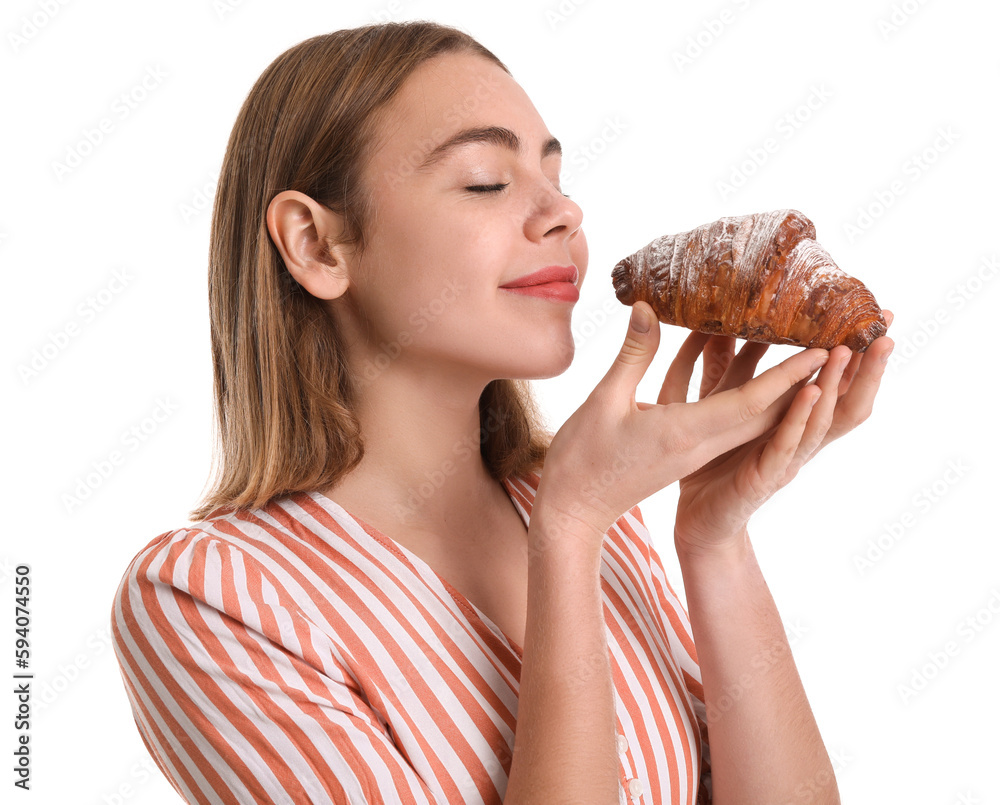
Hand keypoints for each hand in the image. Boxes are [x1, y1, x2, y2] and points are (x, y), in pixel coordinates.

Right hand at [533, 302, 832, 555]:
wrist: (574, 512)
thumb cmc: (583, 461)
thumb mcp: (604, 401)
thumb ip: (634, 354)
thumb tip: (648, 307)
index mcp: (686, 434)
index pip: (752, 402)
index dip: (789, 375)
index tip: (821, 350)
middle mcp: (700, 444)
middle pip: (763, 411)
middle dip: (798, 380)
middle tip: (824, 343)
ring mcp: (693, 450)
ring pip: (745, 414)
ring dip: (768, 381)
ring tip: (784, 338)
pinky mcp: (682, 450)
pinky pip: (717, 415)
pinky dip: (728, 385)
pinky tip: (715, 349)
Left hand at [672, 312, 894, 554]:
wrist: (695, 518)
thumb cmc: (710, 462)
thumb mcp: (717, 405)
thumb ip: (726, 368)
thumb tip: (725, 322)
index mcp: (791, 419)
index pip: (834, 381)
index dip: (857, 352)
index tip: (879, 315)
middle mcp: (798, 438)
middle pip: (844, 400)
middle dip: (867, 366)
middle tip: (886, 329)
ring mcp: (786, 459)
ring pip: (821, 420)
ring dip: (834, 385)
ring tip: (844, 351)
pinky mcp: (765, 478)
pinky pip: (787, 445)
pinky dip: (800, 418)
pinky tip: (809, 392)